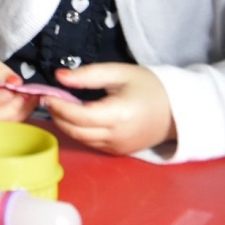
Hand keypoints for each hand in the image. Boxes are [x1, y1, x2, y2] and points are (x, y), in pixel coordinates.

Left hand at [45, 63, 174, 154]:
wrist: (177, 111)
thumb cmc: (149, 87)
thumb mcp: (119, 73)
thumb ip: (88, 75)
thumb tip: (59, 76)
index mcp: (119, 115)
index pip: (79, 116)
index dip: (59, 106)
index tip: (47, 93)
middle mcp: (118, 136)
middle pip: (76, 130)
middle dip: (57, 115)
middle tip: (49, 98)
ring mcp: (118, 147)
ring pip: (81, 139)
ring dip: (66, 124)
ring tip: (59, 105)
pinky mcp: (118, 152)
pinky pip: (91, 143)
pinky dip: (79, 131)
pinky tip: (76, 116)